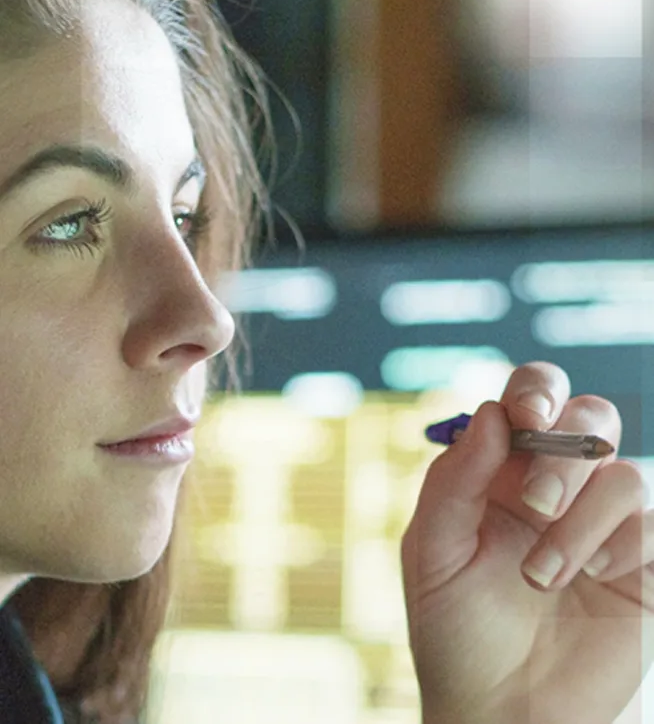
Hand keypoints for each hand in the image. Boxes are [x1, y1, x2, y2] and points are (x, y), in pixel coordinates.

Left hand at [401, 362, 653, 723]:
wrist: (500, 715)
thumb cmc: (455, 631)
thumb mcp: (433, 553)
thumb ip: (454, 480)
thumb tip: (493, 414)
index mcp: (502, 470)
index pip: (531, 399)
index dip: (536, 392)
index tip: (527, 420)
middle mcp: (557, 486)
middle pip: (589, 417)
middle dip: (565, 452)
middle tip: (536, 504)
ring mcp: (603, 525)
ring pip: (625, 472)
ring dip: (583, 520)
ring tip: (541, 576)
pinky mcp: (642, 567)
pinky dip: (627, 544)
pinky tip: (595, 580)